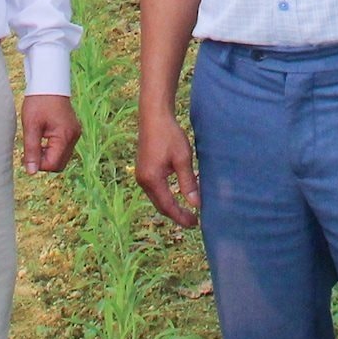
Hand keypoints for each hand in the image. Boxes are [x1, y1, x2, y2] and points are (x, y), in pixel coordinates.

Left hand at [20, 94, 81, 174]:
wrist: (49, 83)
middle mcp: (74, 137)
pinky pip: (63, 148)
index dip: (38, 164)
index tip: (27, 154)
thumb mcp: (31, 126)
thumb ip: (31, 150)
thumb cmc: (38, 102)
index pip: (53, 165)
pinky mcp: (73, 131)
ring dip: (48, 155)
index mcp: (65, 136)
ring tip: (37, 141)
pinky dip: (53, 148)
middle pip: (59, 164)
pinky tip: (44, 137)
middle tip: (31, 148)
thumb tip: (31, 171)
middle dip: (44, 161)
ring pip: (61, 157)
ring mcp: (75, 134)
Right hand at [134, 111, 200, 226]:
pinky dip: (166, 195)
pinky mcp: (143, 169)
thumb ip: (188, 183)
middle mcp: (143, 180)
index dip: (181, 217)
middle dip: (176, 214)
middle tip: (193, 220)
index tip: (195, 223)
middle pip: (160, 205)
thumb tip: (196, 204)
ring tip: (187, 210)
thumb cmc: (169, 135)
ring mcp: (141, 175)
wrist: (154, 116)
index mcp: (151, 179)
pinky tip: (177, 194)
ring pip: (157, 198)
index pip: (167, 206)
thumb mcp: (183, 159)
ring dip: (171, 205)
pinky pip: (155, 189)